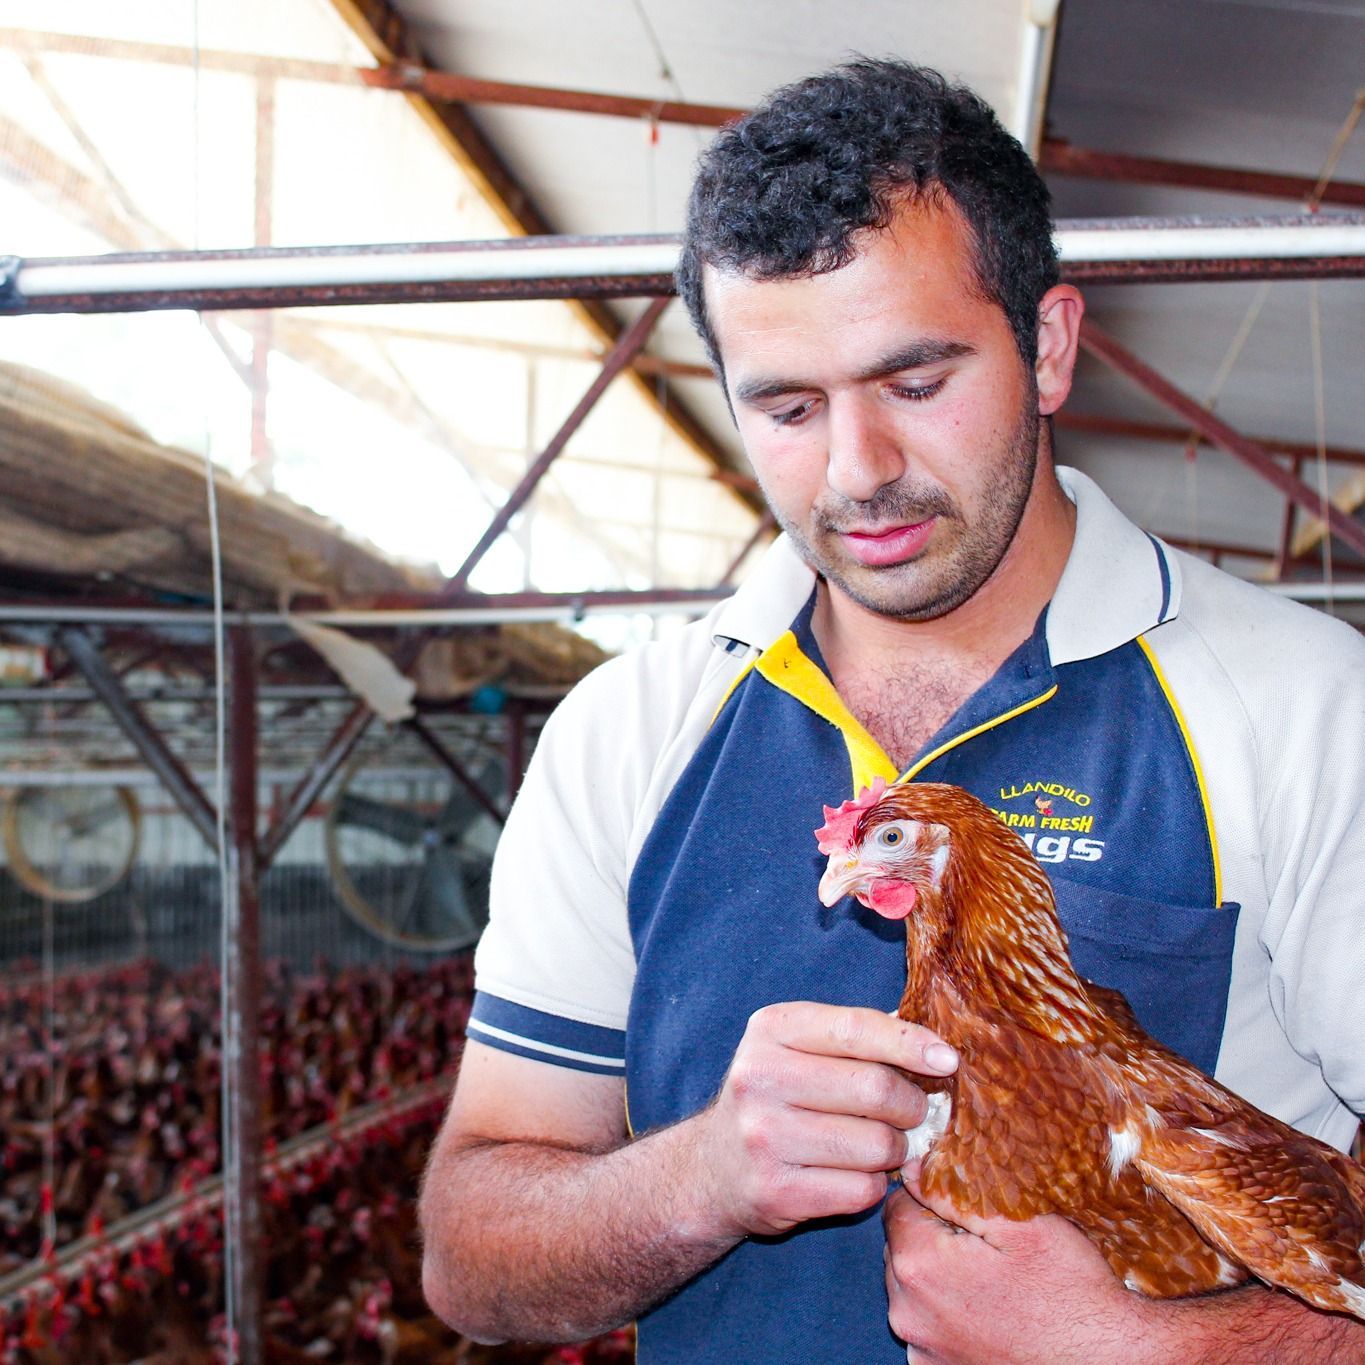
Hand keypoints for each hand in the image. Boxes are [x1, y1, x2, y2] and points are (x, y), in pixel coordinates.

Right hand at [689, 1002, 957, 1238]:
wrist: (713, 1167)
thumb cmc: (777, 1096)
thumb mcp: (798, 1047)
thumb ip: (855, 1037)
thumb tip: (934, 1047)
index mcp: (771, 1029)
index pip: (856, 1029)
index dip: (910, 1043)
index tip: (948, 1060)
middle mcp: (759, 1076)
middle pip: (875, 1089)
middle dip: (910, 1105)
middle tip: (911, 1113)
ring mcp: (762, 1136)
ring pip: (876, 1144)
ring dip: (895, 1149)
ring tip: (880, 1145)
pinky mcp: (774, 1191)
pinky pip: (862, 1190)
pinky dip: (873, 1184)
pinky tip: (855, 1174)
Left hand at [884, 1174, 1143, 1363]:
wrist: (1104, 1360)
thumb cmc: (1068, 1290)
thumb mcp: (1020, 1224)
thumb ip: (952, 1193)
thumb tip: (910, 1168)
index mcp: (919, 1263)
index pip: (896, 1206)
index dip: (930, 1199)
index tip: (965, 1209)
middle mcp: (907, 1309)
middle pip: (901, 1248)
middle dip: (931, 1237)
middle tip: (983, 1244)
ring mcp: (919, 1346)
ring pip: (910, 1287)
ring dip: (936, 1276)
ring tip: (988, 1279)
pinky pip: (925, 1325)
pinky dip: (944, 1314)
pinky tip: (985, 1311)